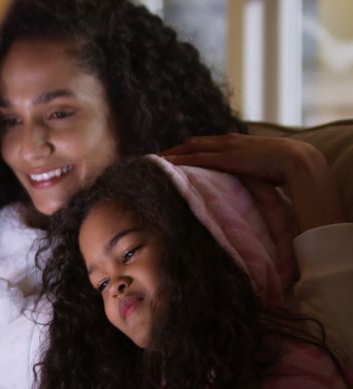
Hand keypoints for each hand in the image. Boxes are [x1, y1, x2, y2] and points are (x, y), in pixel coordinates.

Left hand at [162, 133, 346, 229]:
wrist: (296, 159)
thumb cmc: (284, 166)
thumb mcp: (261, 167)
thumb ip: (249, 172)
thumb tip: (246, 184)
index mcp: (237, 142)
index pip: (207, 143)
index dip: (191, 148)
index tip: (175, 154)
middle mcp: (229, 141)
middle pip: (194, 142)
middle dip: (175, 149)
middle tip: (157, 156)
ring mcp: (227, 148)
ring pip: (192, 148)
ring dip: (173, 154)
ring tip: (156, 160)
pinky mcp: (226, 159)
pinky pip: (197, 158)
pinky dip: (181, 160)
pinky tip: (167, 164)